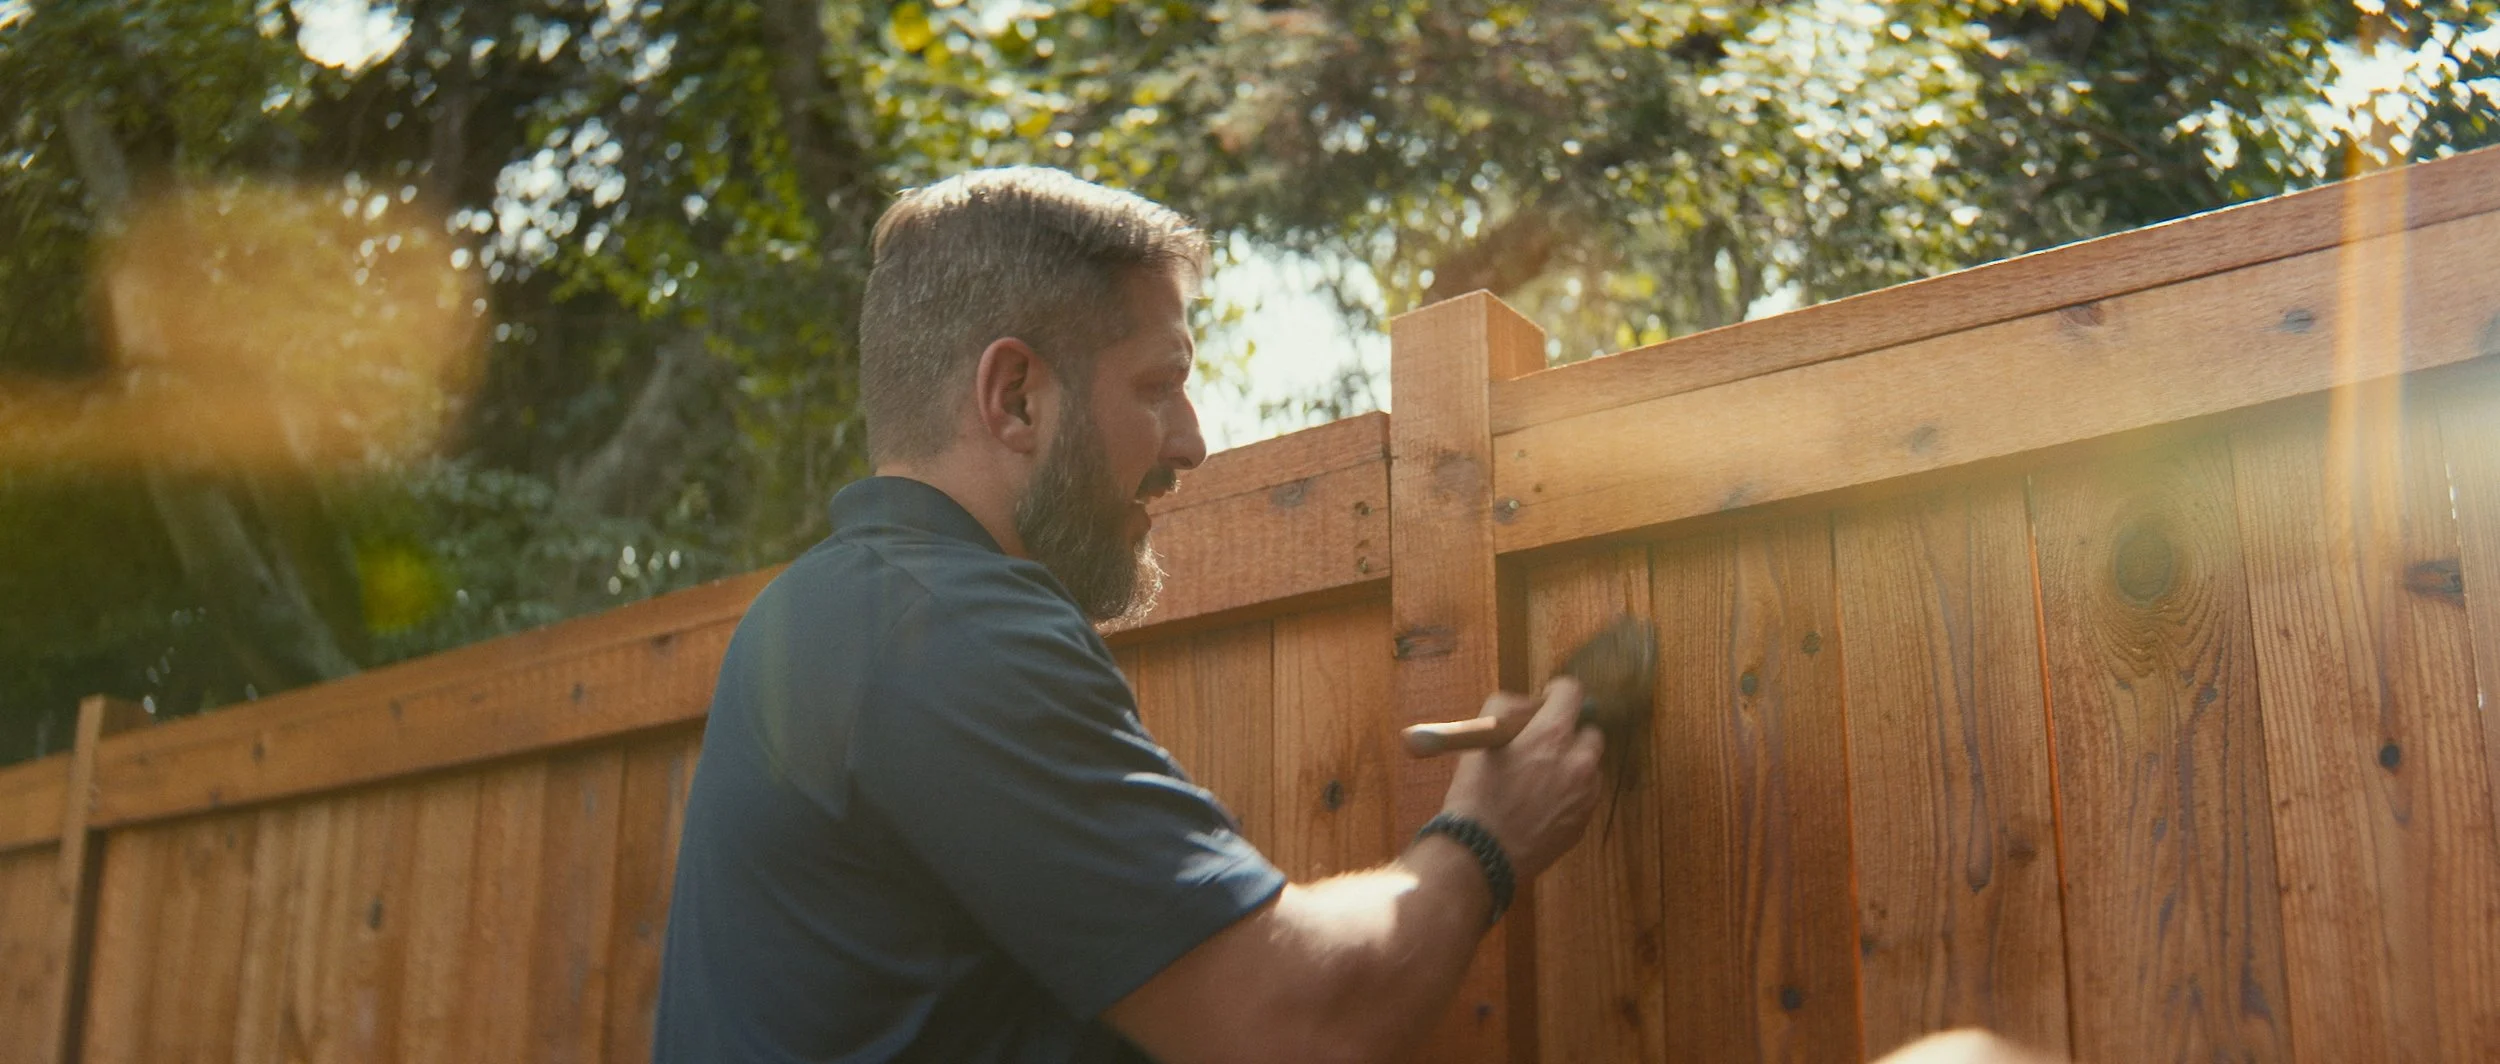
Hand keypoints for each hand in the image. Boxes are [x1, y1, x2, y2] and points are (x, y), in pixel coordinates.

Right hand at [1436, 677, 1604, 879]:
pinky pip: (1585, 796)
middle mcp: (1578, 762)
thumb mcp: (1480, 737)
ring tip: (1540, 780)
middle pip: (1590, 731)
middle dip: (1569, 733)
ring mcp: (1586, 795)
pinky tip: (1542, 804)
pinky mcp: (1584, 822)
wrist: (1481, 853)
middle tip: (1543, 745)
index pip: (1573, 693)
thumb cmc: (1476, 794)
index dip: (1557, 693)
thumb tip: (1530, 705)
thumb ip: (1507, 708)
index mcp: (1551, 736)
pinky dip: (1570, 793)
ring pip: (1590, 766)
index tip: (1547, 700)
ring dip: (1572, 765)